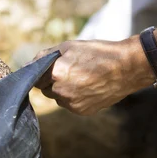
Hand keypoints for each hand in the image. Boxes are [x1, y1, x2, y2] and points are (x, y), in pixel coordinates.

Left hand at [33, 38, 155, 114]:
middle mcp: (60, 92)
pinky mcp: (82, 111)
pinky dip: (75, 97)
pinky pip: (71, 104)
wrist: (127, 68)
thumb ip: (45, 55)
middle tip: (71, 71)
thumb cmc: (98, 53)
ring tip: (82, 78)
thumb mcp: (69, 47)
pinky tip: (88, 87)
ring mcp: (71, 104)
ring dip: (63, 90)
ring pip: (58, 98)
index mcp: (55, 74)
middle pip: (45, 89)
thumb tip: (29, 64)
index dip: (42, 72)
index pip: (35, 78)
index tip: (50, 69)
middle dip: (52, 81)